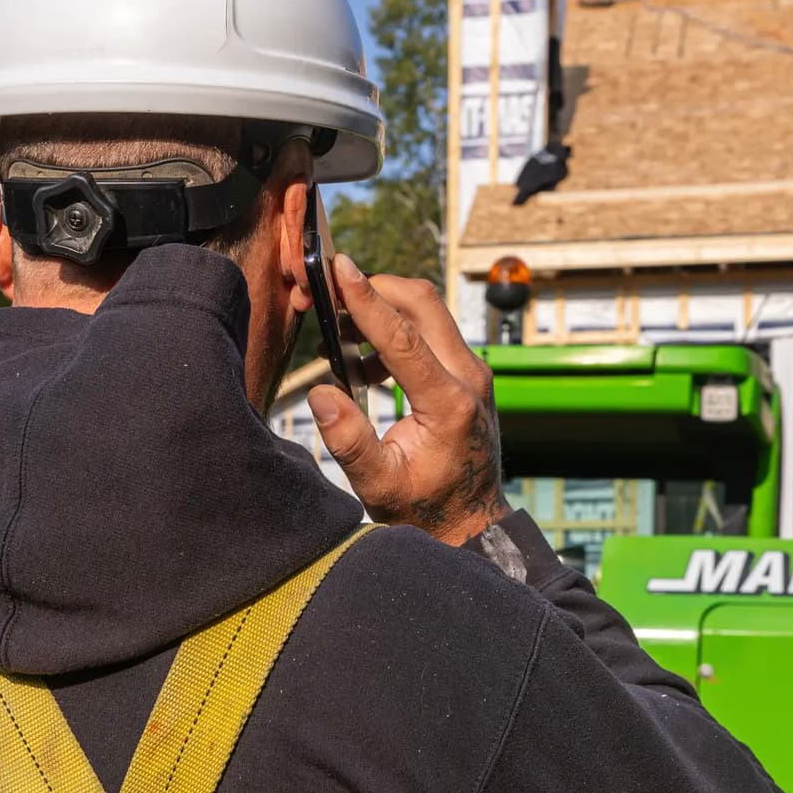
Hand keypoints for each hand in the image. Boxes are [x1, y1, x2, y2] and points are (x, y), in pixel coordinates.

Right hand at [307, 255, 507, 545]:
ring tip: (336, 333)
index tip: (338, 268)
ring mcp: (473, 373)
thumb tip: (320, 392)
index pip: (403, 336)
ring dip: (382, 308)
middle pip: (423, 304)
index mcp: (448, 403)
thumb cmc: (424, 509)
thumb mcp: (378, 485)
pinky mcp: (467, 374)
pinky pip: (431, 332)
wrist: (472, 524)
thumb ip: (349, 441)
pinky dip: (394, 330)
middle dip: (375, 287)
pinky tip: (362, 363)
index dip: (366, 299)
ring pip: (429, 312)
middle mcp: (469, 378)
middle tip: (330, 289)